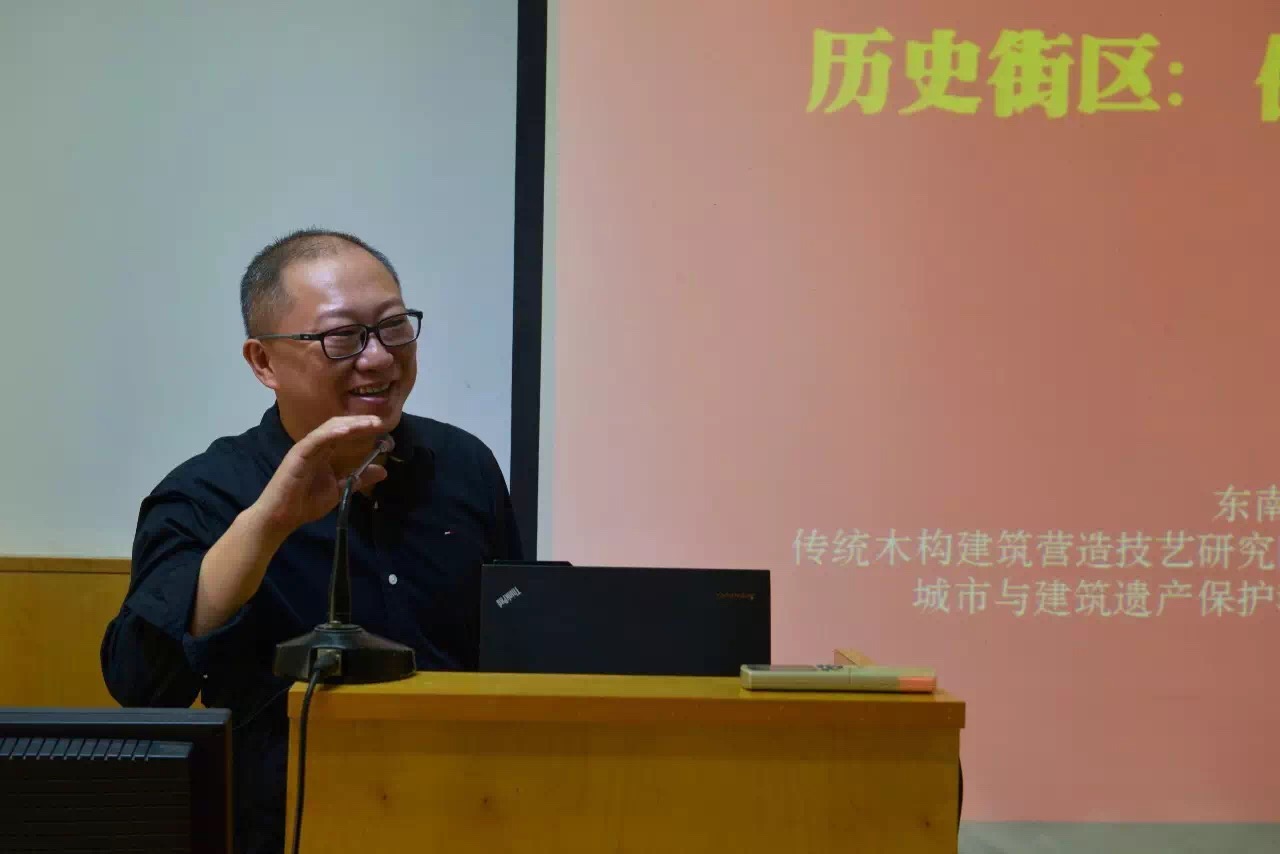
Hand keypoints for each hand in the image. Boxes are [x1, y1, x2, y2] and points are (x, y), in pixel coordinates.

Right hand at [253, 415, 389, 537]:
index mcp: (325, 451)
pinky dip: (330, 433)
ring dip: (351, 424)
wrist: (282, 517)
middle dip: (360, 421)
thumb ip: (359, 478)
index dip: (363, 427)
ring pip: (329, 429)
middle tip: (380, 421)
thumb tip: (383, 471)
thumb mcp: (340, 489)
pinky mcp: (297, 454)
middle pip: (339, 426)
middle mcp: (316, 445)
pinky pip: (315, 440)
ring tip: (369, 423)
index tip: (383, 426)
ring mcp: (306, 448)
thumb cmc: (306, 502)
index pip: (345, 432)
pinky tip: (345, 431)